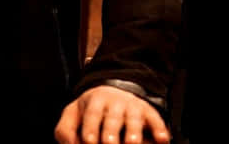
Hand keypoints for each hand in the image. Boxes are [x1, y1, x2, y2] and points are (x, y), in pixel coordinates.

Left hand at [53, 85, 170, 143]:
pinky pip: (155, 119)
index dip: (90, 128)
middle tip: (109, 143)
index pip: (92, 115)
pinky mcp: (146, 111)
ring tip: (132, 143)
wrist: (113, 89)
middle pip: (113, 118)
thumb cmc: (90, 110)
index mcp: (95, 102)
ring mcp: (132, 106)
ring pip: (134, 118)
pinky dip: (159, 129)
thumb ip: (65, 131)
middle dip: (111, 131)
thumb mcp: (73, 114)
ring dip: (134, 131)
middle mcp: (115, 103)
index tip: (88, 141)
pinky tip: (163, 140)